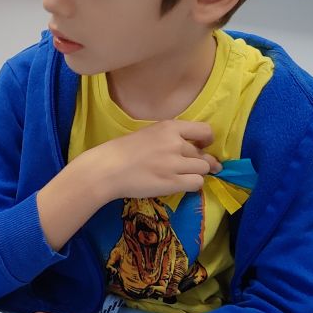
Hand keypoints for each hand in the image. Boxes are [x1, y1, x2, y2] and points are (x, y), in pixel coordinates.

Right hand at [87, 120, 221, 202]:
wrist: (106, 169)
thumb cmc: (121, 151)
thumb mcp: (148, 134)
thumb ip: (169, 137)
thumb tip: (193, 149)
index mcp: (169, 127)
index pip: (205, 130)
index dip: (207, 140)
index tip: (202, 147)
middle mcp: (175, 143)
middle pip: (203, 154)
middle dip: (200, 162)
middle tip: (190, 168)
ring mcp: (174, 163)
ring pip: (203, 169)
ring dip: (196, 174)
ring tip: (183, 177)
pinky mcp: (172, 182)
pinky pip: (196, 183)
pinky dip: (192, 184)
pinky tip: (180, 184)